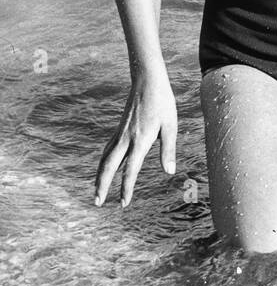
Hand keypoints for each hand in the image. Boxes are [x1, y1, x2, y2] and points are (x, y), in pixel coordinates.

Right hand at [94, 71, 177, 207]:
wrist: (147, 82)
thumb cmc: (163, 103)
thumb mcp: (171, 126)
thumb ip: (168, 150)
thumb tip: (169, 172)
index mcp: (140, 140)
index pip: (130, 170)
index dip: (126, 188)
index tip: (123, 203)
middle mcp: (126, 139)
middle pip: (108, 167)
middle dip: (101, 185)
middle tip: (96, 203)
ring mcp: (120, 134)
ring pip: (105, 158)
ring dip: (99, 176)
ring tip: (96, 191)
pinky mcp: (119, 130)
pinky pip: (108, 150)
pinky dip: (103, 163)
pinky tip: (105, 169)